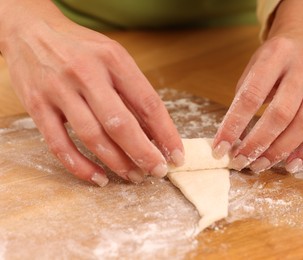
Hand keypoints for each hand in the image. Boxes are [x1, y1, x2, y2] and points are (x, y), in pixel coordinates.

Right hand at [0, 1, 183, 185]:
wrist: (31, 31)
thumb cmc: (81, 48)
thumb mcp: (113, 57)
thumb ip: (132, 91)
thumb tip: (156, 132)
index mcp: (113, 60)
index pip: (148, 103)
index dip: (166, 133)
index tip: (176, 154)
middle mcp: (86, 74)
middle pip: (120, 124)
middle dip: (144, 153)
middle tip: (158, 171)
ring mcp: (59, 90)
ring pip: (92, 137)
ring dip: (117, 163)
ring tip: (134, 176)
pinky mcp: (37, 106)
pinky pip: (59, 145)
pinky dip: (80, 167)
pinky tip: (99, 178)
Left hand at [213, 0, 302, 172]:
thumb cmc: (275, 60)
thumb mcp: (253, 67)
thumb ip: (245, 96)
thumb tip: (231, 138)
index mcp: (275, 54)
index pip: (251, 95)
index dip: (234, 124)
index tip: (220, 147)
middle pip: (281, 113)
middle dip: (258, 143)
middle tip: (241, 161)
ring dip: (281, 150)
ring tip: (261, 165)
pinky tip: (292, 163)